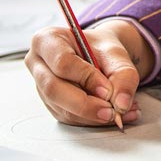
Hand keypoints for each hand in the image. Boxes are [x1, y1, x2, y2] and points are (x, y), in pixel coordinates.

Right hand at [27, 19, 153, 127]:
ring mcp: (41, 87)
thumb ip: (123, 74)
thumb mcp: (116, 53)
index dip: (86, 78)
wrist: (98, 54)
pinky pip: (69, 118)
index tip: (108, 90)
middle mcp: (37, 64)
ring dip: (93, 116)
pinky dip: (93, 120)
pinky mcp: (51, 105)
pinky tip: (112, 114)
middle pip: (54, 89)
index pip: (62, 62)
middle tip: (112, 111)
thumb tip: (121, 103)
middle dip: (86, 104)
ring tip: (120, 113)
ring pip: (62, 109)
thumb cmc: (100, 48)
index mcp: (46, 40)